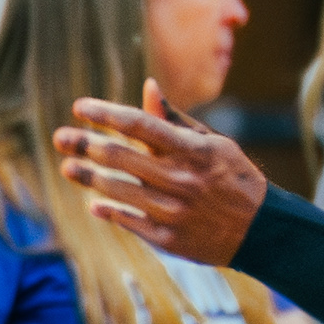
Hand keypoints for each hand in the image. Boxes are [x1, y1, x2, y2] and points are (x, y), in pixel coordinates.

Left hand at [54, 81, 266, 264]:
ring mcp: (172, 211)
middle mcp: (180, 179)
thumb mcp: (214, 143)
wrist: (262, 230)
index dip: (105, 114)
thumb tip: (148, 86)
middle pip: (119, 157)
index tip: (79, 107)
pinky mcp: (168, 238)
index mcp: (192, 150)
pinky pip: (128, 221)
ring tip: (68, 166)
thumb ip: (175, 120)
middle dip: (84, 143)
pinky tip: (95, 203)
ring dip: (87, 176)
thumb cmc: (234, 178)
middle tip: (61, 138)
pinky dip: (108, 211)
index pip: (139, 125)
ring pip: (117, 190)